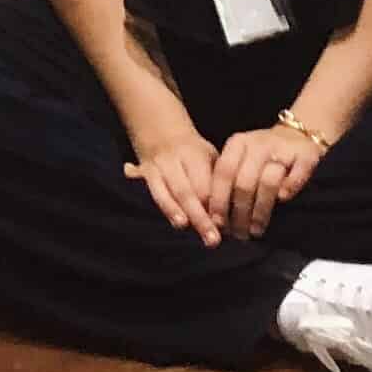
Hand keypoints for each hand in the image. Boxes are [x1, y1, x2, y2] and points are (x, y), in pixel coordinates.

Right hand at [122, 124, 226, 245]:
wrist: (160, 131)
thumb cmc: (193, 152)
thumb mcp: (209, 156)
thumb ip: (216, 181)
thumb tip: (227, 214)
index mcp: (195, 154)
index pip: (205, 185)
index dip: (214, 206)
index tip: (225, 226)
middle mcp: (174, 159)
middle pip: (187, 191)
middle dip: (199, 217)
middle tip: (212, 240)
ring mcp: (157, 166)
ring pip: (165, 192)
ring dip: (174, 211)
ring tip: (184, 226)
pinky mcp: (144, 173)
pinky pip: (153, 192)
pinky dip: (162, 205)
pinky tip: (173, 220)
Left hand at [210, 121, 325, 238]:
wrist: (298, 135)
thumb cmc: (263, 156)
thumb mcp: (241, 159)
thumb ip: (228, 181)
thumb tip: (215, 219)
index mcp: (238, 143)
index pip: (223, 172)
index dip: (219, 200)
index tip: (217, 223)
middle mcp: (258, 143)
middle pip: (244, 182)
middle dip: (239, 212)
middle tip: (239, 234)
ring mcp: (282, 148)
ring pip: (268, 182)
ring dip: (260, 210)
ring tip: (256, 230)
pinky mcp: (306, 154)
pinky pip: (297, 173)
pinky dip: (290, 187)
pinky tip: (283, 201)